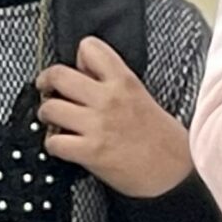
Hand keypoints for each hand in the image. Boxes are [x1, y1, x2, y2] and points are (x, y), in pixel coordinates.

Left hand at [37, 37, 195, 199]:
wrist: (175, 174)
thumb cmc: (161, 139)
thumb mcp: (142, 97)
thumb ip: (112, 83)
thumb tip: (81, 71)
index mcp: (124, 82)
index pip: (90, 48)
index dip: (77, 58)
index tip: (73, 69)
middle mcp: (109, 99)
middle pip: (58, 75)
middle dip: (46, 82)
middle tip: (46, 90)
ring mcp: (98, 125)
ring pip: (50, 108)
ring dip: (46, 115)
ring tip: (54, 121)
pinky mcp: (91, 151)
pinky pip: (53, 142)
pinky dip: (53, 145)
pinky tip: (63, 145)